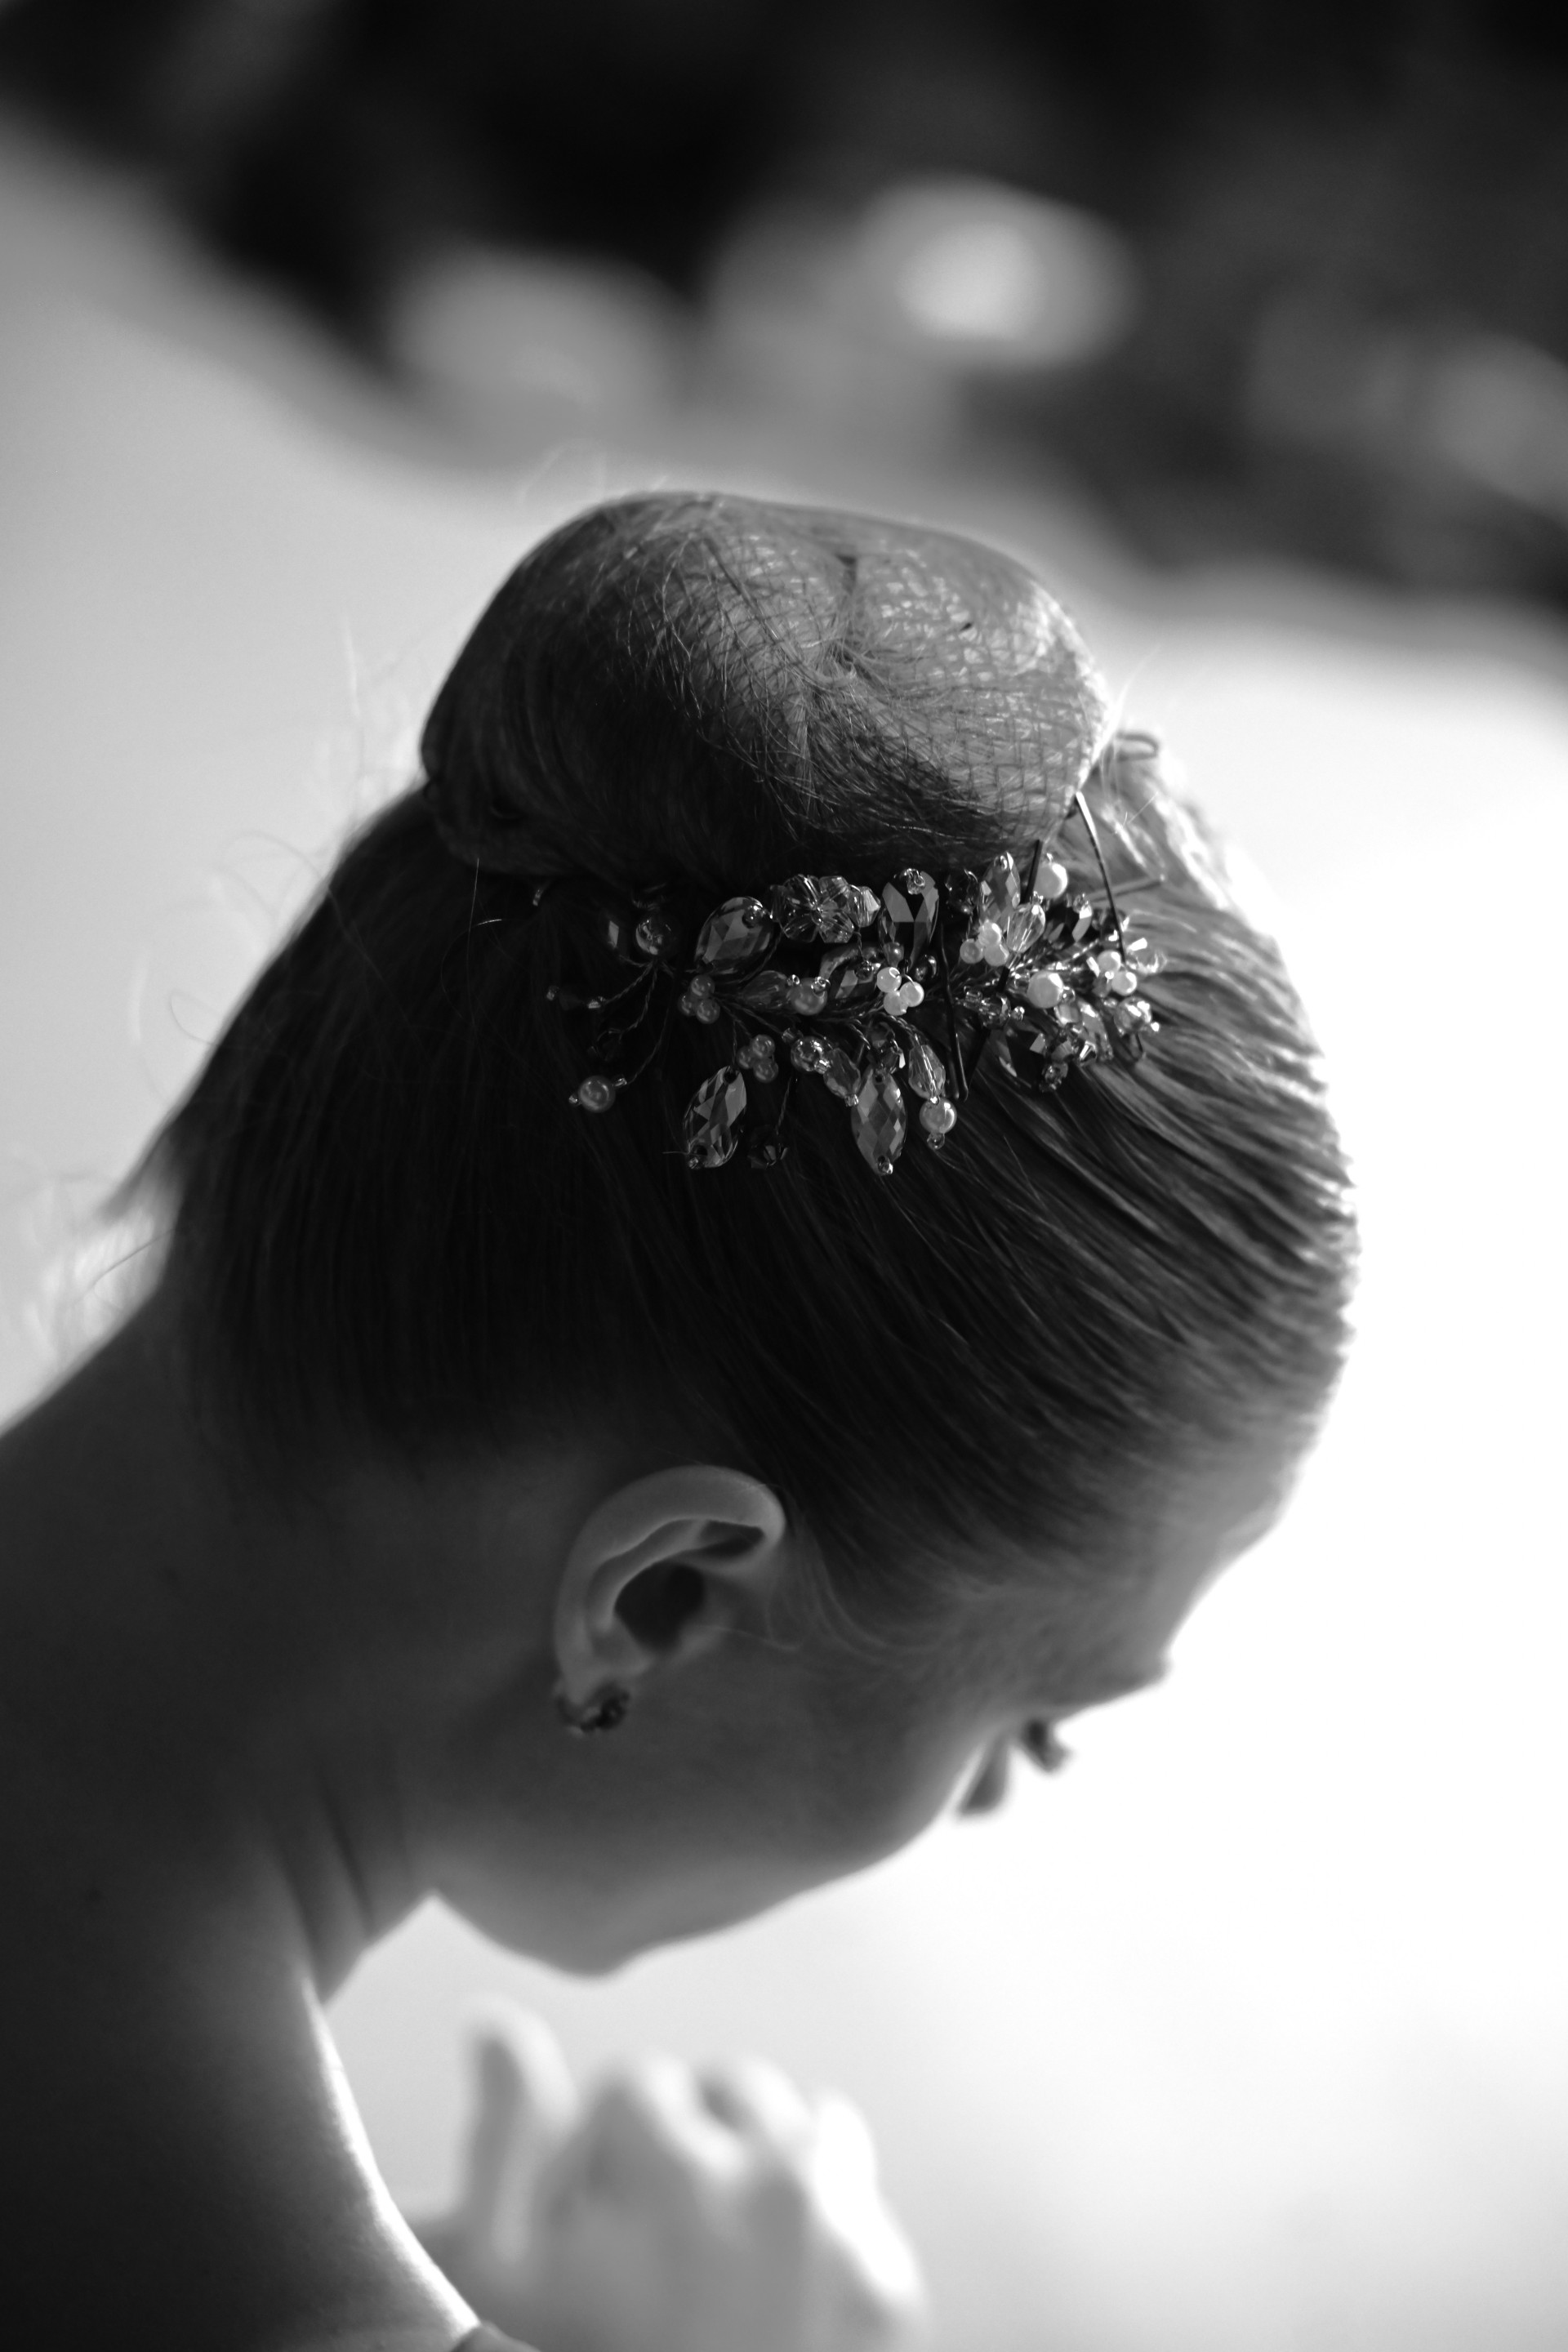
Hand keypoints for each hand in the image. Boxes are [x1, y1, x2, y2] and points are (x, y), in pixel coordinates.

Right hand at [412, 2007, 927, 2351]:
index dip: (592, 2152)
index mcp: (680, 2175)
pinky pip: (856, 2199)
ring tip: (711, 2253)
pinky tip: (768, 2287)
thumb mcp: (503, 2279)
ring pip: (801, 2128)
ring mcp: (849, 2239)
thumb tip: (493, 2019)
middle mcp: (780, 2188)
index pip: (634, 2088)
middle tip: (651, 2233)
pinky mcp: (895, 2297)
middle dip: (683, 2140)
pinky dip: (817, 2220)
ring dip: (754, 2164)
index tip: (583, 2220)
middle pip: (726, 2087)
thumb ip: (503, 2135)